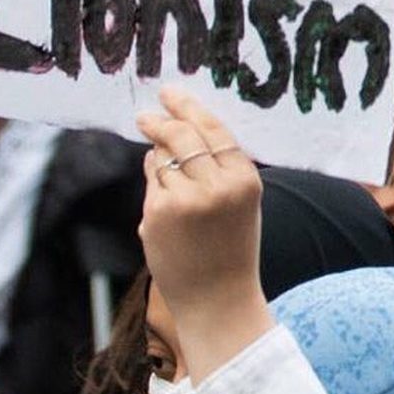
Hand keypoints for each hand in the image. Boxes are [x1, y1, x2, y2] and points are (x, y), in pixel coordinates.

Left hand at [137, 88, 270, 381]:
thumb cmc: (231, 248)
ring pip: (161, 157)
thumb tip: (179, 128)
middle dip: (162, 119)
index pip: (214, 129)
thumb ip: (220, 167)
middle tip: (148, 112)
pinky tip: (164, 201)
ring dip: (158, 155)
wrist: (218, 300)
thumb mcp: (241, 202)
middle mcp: (217, 186)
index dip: (190, 107)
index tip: (171, 94)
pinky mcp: (157, 215)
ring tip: (165, 174)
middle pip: (183, 134)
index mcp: (245, 179)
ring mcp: (184, 200)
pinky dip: (154, 182)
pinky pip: (151, 182)